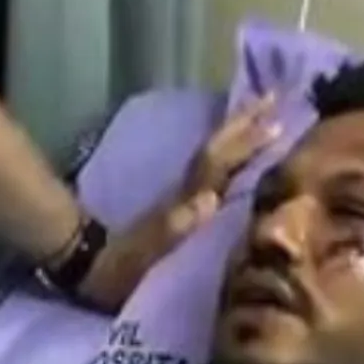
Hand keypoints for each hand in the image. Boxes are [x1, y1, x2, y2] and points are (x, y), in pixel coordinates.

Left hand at [75, 94, 282, 312]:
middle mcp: (185, 192)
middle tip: (275, 95)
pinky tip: (238, 151)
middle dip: (245, 123)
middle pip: (217, 150)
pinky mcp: (176, 207)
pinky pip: (209, 170)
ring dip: (237, 132)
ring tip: (263, 111)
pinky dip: (226, 153)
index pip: (219, 163)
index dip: (246, 143)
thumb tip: (211, 198)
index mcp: (184, 201)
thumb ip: (175, 226)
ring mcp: (180, 197)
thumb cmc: (117, 266)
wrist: (86, 268)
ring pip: (213, 156)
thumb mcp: (144, 252)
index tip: (277, 121)